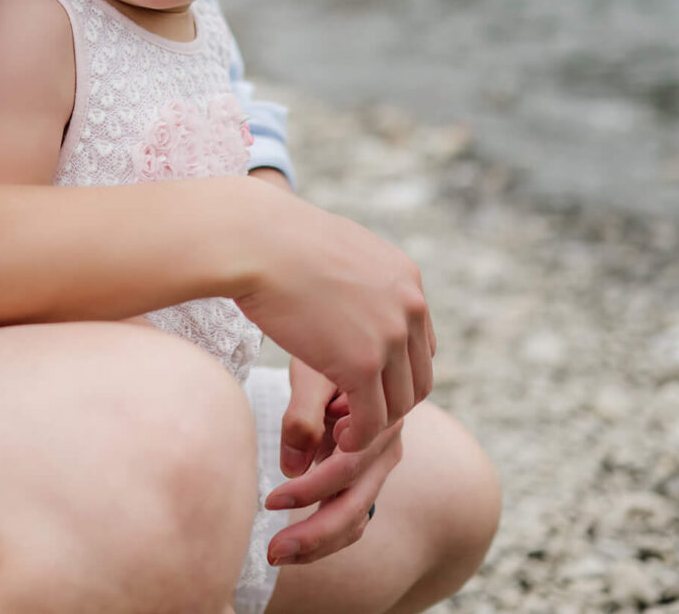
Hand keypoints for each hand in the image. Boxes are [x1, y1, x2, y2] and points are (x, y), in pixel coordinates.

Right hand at [234, 194, 434, 451]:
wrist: (257, 242)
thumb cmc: (278, 242)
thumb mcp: (338, 249)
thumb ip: (358, 275)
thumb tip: (347, 281)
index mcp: (407, 279)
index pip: (421, 344)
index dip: (396, 372)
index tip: (367, 384)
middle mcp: (409, 307)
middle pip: (417, 377)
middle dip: (390, 402)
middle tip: (356, 413)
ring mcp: (390, 337)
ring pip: (399, 403)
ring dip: (374, 423)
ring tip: (345, 429)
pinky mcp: (363, 364)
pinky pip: (372, 417)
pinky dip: (359, 436)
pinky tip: (339, 437)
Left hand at [263, 360, 405, 566]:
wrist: (350, 339)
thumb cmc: (325, 347)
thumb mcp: (312, 371)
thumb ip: (303, 416)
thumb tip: (290, 469)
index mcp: (380, 418)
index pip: (347, 468)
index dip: (309, 489)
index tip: (269, 501)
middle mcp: (386, 447)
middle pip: (356, 503)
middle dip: (314, 534)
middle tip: (273, 552)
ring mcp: (379, 464)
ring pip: (357, 517)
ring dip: (319, 543)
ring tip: (277, 555)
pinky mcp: (366, 474)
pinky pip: (354, 515)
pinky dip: (327, 535)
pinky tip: (294, 547)